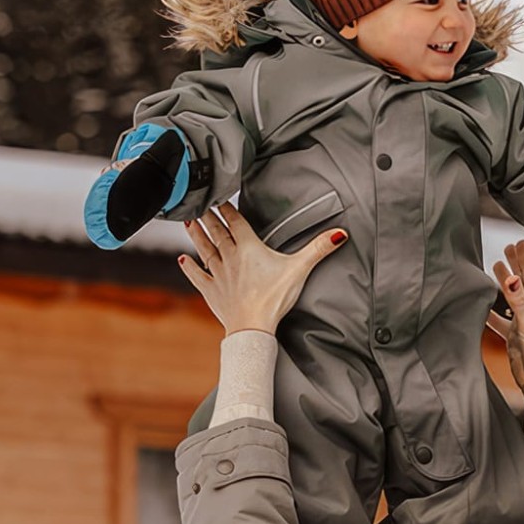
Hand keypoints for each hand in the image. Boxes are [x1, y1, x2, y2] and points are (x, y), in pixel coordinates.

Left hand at [177, 204, 345, 333]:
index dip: (227, 208)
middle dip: (208, 216)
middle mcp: (230, 257)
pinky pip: (198, 276)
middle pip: (217, 232)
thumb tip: (339, 233)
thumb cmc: (274, 298)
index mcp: (249, 248)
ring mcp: (218, 274)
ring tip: (189, 221)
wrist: (252, 326)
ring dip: (196, 234)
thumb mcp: (300, 269)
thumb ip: (318, 249)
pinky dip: (189, 267)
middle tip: (199, 202)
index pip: (235, 222)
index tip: (219, 196)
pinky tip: (184, 259)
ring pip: (204, 249)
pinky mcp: (212, 291)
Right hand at [484, 239, 523, 426]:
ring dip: (505, 282)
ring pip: (512, 298)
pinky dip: (492, 312)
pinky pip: (500, 321)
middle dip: (517, 263)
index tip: (519, 241)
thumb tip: (510, 277)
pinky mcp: (513, 338)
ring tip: (496, 267)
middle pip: (523, 280)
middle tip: (508, 247)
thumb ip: (518, 299)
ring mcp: (523, 323)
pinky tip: (483, 309)